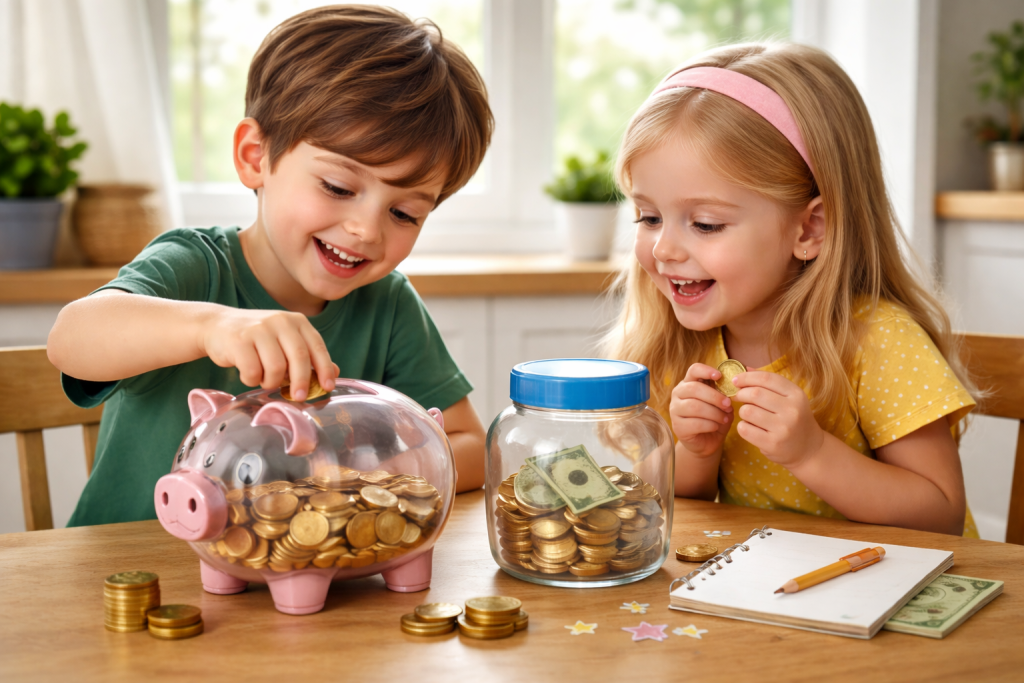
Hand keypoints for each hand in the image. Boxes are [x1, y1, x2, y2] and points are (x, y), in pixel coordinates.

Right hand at [200, 307, 336, 399]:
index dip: (324, 368)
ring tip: (265, 379)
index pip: (316, 346)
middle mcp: (280, 321)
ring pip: (276, 367)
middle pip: (299, 357)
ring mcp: (258, 329)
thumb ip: (308, 355)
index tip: (328, 387)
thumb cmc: (257, 339)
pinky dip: (252, 380)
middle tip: (299, 397)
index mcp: (296, 321)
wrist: (217, 325)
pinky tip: (248, 374)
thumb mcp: (285, 341)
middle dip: (301, 382)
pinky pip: (253, 371)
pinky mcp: (239, 340)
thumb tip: (335, 373)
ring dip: (271, 381)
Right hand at [670, 363, 734, 457]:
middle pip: (694, 388)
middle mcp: (678, 394)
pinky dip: (710, 425)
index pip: (693, 370)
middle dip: (715, 397)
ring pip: (695, 407)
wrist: (707, 441)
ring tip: (725, 418)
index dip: (706, 371)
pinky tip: (716, 426)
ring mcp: (675, 410)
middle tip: (728, 404)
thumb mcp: (721, 403)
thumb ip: (725, 393)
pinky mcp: (677, 426)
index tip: (719, 376)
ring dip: (714, 413)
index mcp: (689, 383)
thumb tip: (735, 386)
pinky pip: (695, 423)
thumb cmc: (714, 418)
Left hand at [732, 371, 824, 467]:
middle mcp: (792, 410)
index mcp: (796, 394)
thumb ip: (769, 383)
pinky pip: (745, 429)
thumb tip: (745, 369)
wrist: (809, 449)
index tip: (735, 380)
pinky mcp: (773, 444)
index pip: (766, 379)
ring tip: (749, 414)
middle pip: (755, 394)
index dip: (746, 377)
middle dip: (740, 393)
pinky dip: (742, 426)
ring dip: (743, 411)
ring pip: (747, 411)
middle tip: (737, 397)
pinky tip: (750, 427)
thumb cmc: (794, 419)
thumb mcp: (789, 398)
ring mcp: (783, 428)